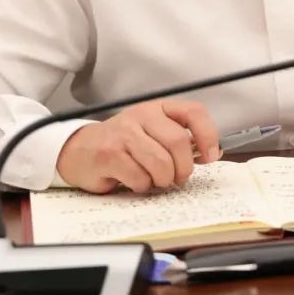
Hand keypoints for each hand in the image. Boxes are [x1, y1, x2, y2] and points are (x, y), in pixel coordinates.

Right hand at [55, 99, 219, 193]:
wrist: (80, 150)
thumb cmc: (122, 144)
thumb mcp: (152, 132)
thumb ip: (179, 139)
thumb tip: (213, 152)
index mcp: (157, 108)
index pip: (193, 112)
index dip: (208, 134)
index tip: (211, 155)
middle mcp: (141, 115)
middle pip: (178, 142)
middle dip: (183, 168)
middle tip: (177, 178)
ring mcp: (124, 133)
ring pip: (161, 163)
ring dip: (162, 180)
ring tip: (154, 180)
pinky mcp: (109, 154)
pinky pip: (140, 178)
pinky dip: (142, 186)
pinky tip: (133, 180)